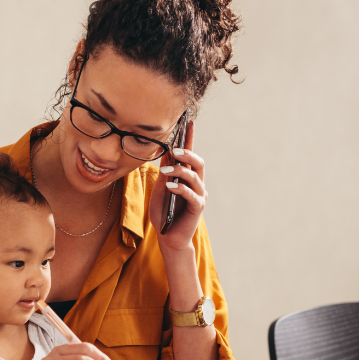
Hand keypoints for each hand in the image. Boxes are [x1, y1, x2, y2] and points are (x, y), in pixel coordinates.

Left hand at [149, 121, 207, 251]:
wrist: (167, 237)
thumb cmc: (163, 213)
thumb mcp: (159, 190)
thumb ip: (164, 174)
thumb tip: (165, 153)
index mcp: (186, 177)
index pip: (189, 155)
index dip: (190, 138)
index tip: (188, 121)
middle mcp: (196, 184)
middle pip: (198, 162)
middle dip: (187, 154)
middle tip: (174, 150)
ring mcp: (199, 195)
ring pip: (195, 176)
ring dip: (180, 171)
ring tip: (166, 171)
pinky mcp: (198, 208)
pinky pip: (192, 194)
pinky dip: (181, 189)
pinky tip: (171, 187)